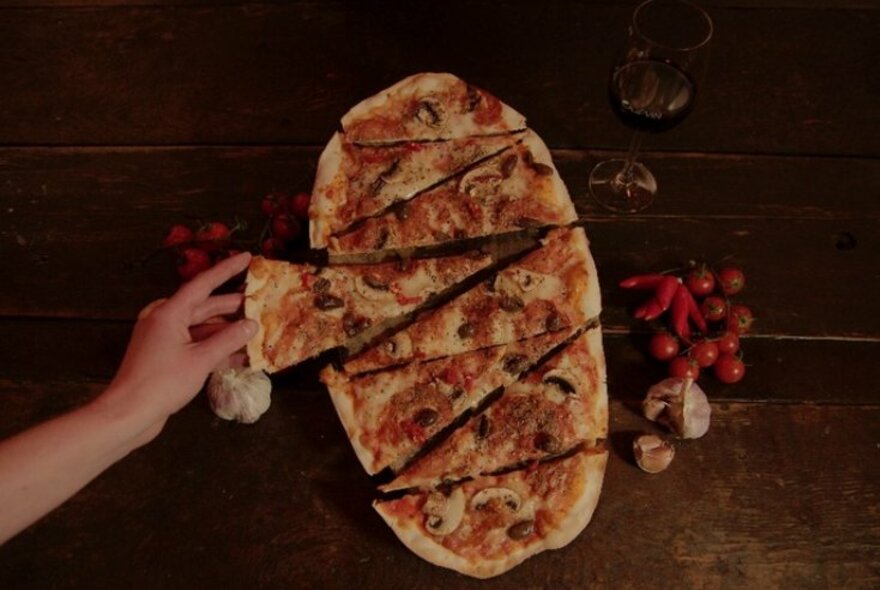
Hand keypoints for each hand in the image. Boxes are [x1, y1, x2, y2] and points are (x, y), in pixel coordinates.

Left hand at [101, 252, 257, 437]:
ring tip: (253, 330)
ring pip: (201, 327)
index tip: (247, 257)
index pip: (203, 284)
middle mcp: (164, 320)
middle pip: (203, 306)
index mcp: (169, 312)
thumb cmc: (163, 382)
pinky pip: (194, 344)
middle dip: (231, 304)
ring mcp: (163, 339)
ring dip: (225, 330)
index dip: (226, 270)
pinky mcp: (165, 356)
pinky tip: (238, 356)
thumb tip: (251, 324)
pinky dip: (214, 347)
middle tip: (257, 299)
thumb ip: (229, 339)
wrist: (129, 413)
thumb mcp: (201, 360)